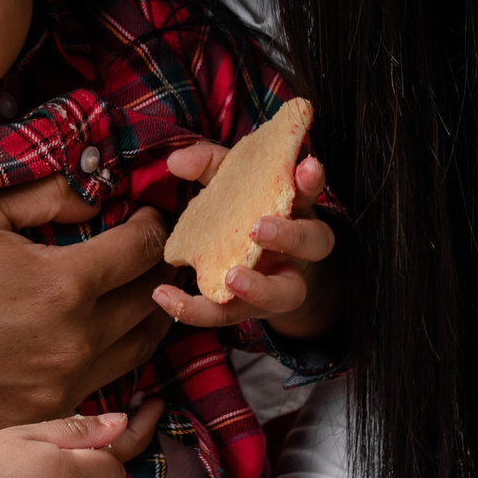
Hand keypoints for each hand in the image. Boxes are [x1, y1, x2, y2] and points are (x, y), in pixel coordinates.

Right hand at [0, 178, 174, 438]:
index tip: (146, 216)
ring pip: (140, 348)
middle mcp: (74, 342)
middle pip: (151, 301)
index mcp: (63, 285)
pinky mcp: (44, 415)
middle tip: (148, 251)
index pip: (144, 251)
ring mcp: (62, 386)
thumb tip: (94, 195)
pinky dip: (113, 353)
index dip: (153, 226)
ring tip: (135, 291)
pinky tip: (97, 333)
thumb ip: (48, 197)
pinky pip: (105, 382)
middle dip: (158, 269)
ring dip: (146, 315)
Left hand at [153, 146, 339, 340]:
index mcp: (295, 208)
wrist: (260, 268)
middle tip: (259, 229)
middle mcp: (298, 248)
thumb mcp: (232, 183)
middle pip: (314, 243)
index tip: (306, 166)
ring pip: (286, 293)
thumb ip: (208, 165)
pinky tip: (163, 295)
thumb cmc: (247, 215)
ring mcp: (281, 283)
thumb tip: (177, 162)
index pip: (310, 191)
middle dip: (290, 235)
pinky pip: (229, 314)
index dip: (311, 180)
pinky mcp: (252, 310)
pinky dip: (195, 309)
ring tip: (232, 277)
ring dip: (260, 288)